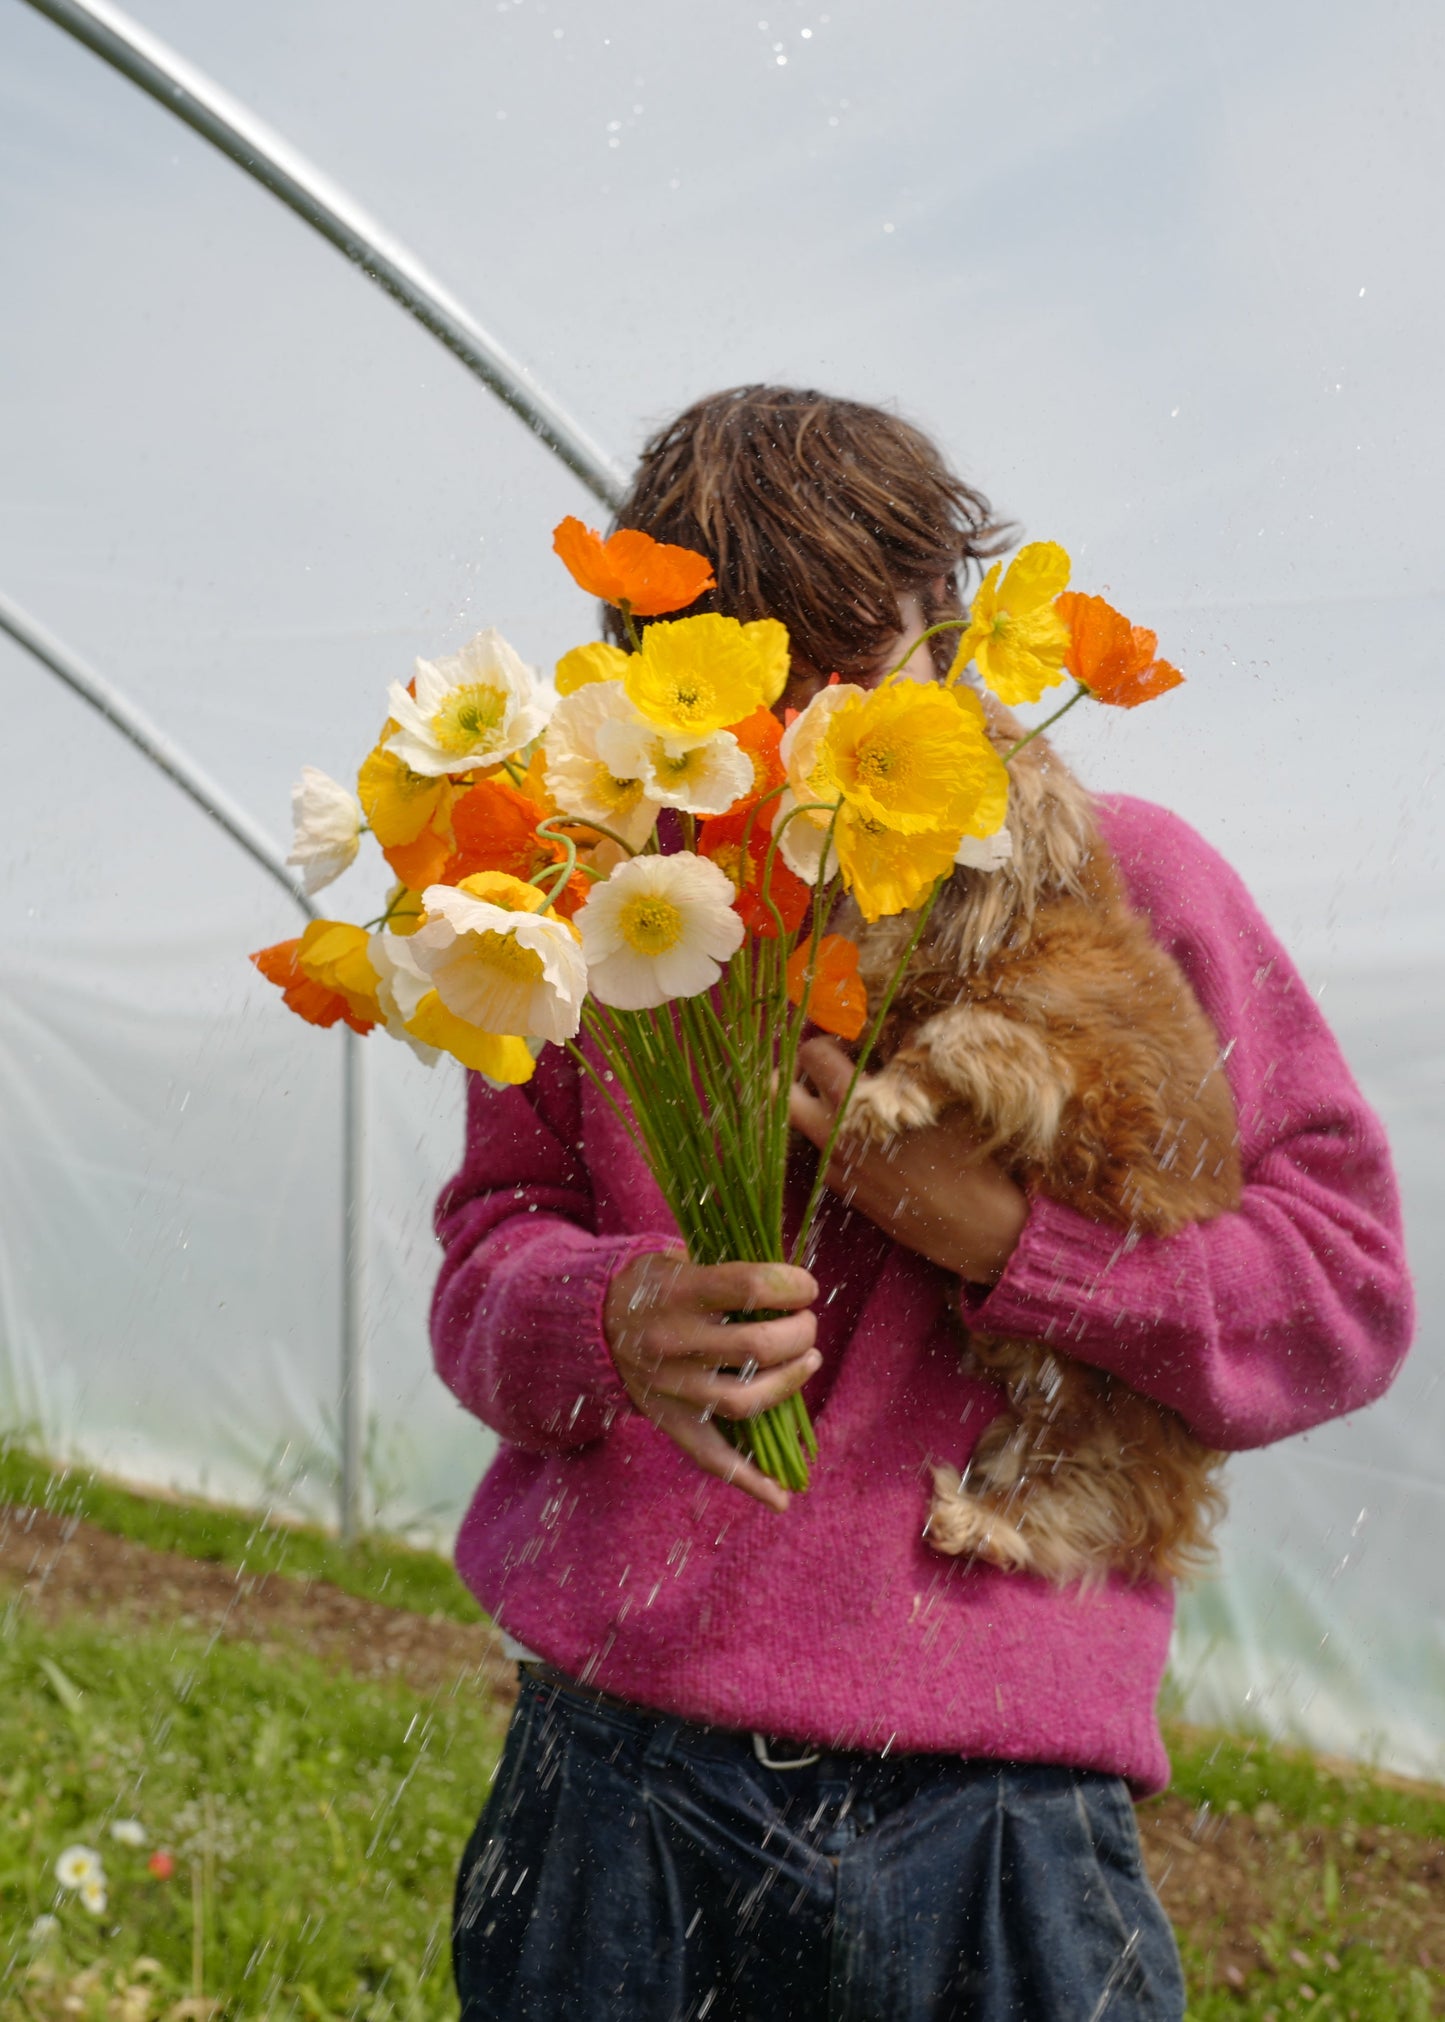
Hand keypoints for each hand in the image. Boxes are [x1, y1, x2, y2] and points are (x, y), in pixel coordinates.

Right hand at [603, 1253, 819, 1512]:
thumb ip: (729, 1271)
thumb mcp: (679, 1258)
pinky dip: (748, 1480)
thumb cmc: (653, 1283)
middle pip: (756, 1346)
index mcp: (678, 1292)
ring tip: (808, 1361)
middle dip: (799, 1333)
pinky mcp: (668, 1420)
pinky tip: (781, 1496)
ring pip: (744, 1400)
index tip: (807, 1286)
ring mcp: (671, 1387)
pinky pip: (711, 1456)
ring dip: (789, 1383)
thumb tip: (792, 1285)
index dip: (791, 1286)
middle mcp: (673, 1342)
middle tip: (807, 1325)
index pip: (749, 1287)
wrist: (591, 1320)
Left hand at [789, 1036, 1028, 1284]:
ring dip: (808, 1103)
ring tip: (843, 1097)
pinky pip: (814, 1149)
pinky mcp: (841, 1188)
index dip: (827, 1039)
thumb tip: (898, 1030)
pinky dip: (825, 1133)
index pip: (811, 1054)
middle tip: (830, 1067)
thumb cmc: (967, 1154)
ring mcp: (832, 1165)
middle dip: (798, 1072)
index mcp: (856, 1104)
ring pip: (792, 1123)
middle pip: (780, 1090)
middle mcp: (833, 1134)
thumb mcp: (940, 1095)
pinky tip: (860, 1130)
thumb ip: (908, 1060)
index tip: (850, 1042)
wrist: (973, 1225)